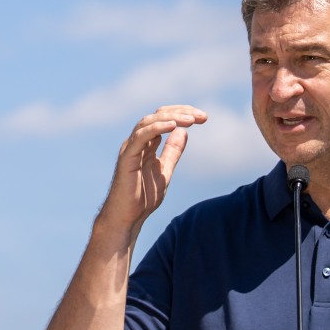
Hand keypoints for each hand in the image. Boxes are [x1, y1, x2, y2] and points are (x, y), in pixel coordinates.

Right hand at [99, 105, 206, 231]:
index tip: (203, 117)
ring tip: (191, 119)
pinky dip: (157, 128)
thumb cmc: (142, 197)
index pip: (164, 118)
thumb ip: (172, 151)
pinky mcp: (127, 157)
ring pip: (149, 121)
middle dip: (181, 111)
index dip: (182, 113)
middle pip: (158, 115)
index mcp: (146, 143)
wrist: (126, 217)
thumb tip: (184, 131)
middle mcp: (137, 141)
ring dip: (171, 117)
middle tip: (202, 116)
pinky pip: (141, 136)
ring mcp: (130, 148)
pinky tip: (173, 126)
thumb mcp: (165, 170)